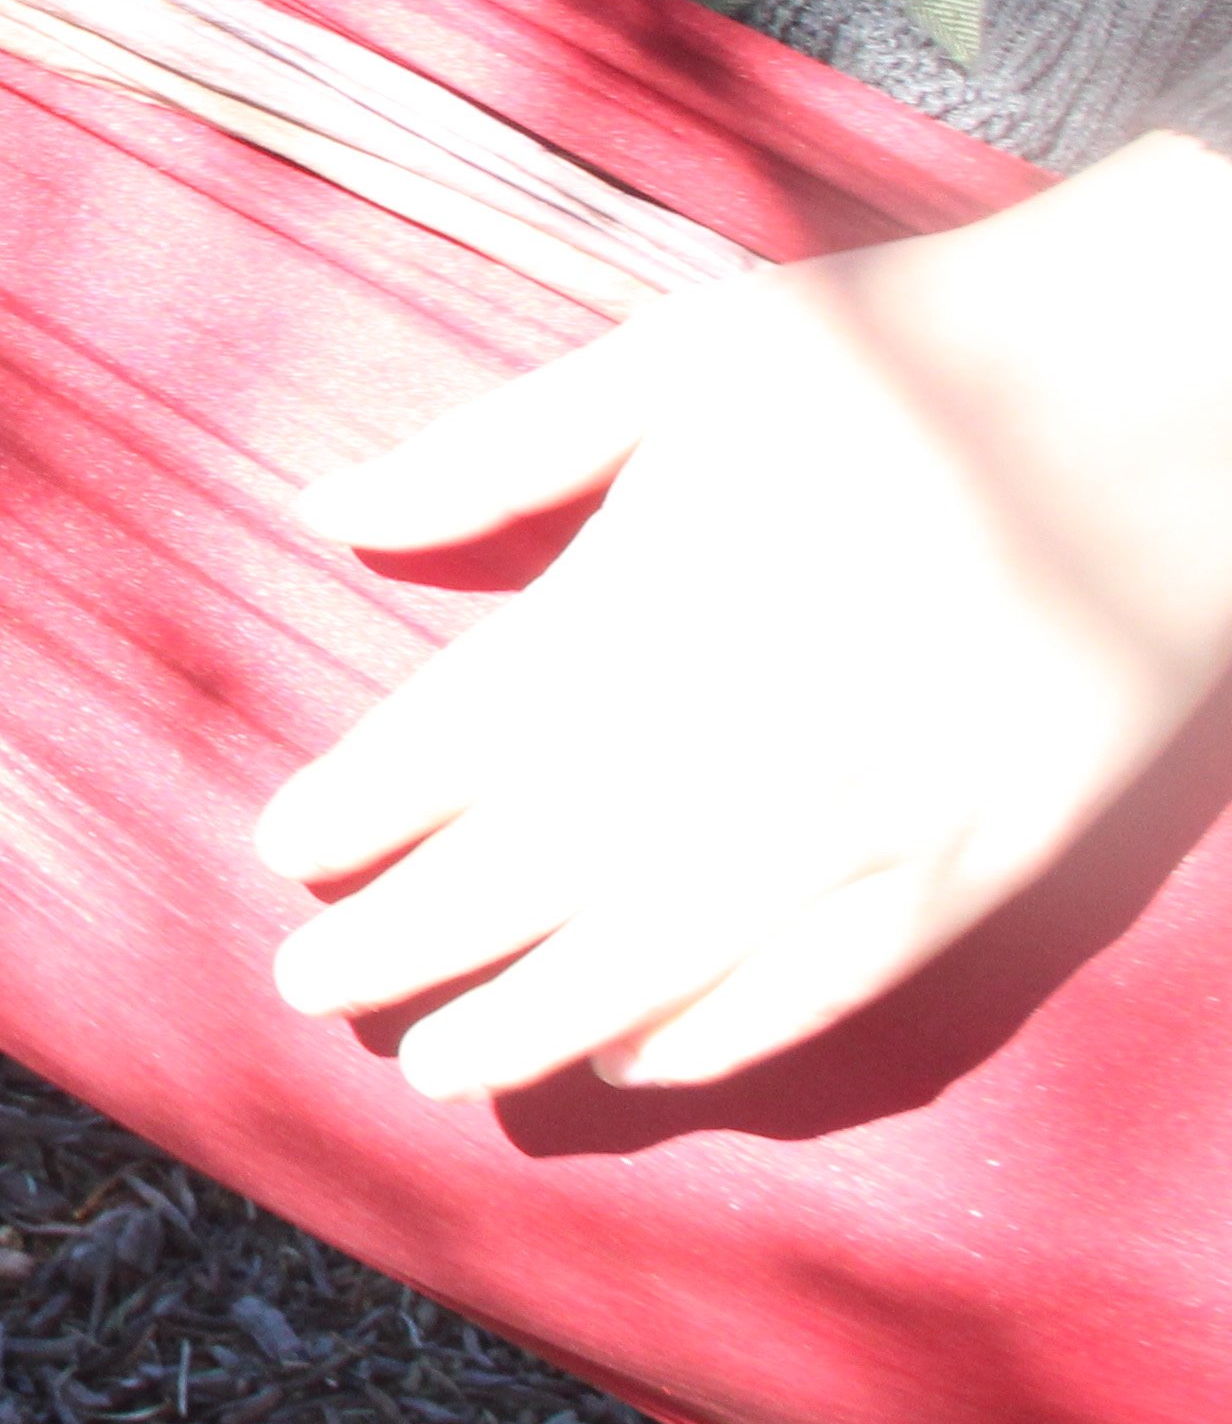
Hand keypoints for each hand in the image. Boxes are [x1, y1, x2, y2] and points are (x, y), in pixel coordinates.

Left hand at [257, 132, 1231, 1098]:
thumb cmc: (904, 356)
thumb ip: (497, 452)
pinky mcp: (982, 868)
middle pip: (533, 873)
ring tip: (431, 1066)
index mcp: (656, 600)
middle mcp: (746, 731)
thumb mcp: (679, 357)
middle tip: (305, 989)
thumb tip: (325, 509)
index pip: (463, 741)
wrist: (1167, 397)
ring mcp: (871, 817)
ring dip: (532, 1022)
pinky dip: (714, 1038)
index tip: (279, 849)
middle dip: (407, 939)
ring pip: (661, 963)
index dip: (362, 808)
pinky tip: (628, 1062)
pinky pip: (824, 990)